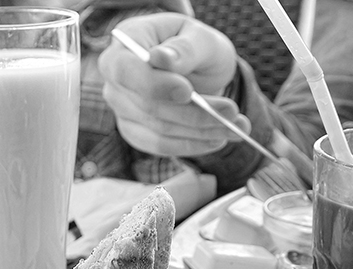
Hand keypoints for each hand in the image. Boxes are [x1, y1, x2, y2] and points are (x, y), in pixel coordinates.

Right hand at [98, 13, 244, 156]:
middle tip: (232, 111)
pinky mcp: (135, 131)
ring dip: (201, 132)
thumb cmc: (195, 45)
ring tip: (237, 125)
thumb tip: (161, 59)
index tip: (187, 92)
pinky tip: (217, 138)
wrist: (196, 66)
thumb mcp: (199, 38)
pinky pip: (160, 146)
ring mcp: (122, 108)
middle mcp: (115, 78)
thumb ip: (184, 48)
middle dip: (193, 113)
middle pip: (148, 105)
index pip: (125, 70)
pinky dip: (192, 145)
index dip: (154, 84)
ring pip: (158, 129)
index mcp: (125, 42)